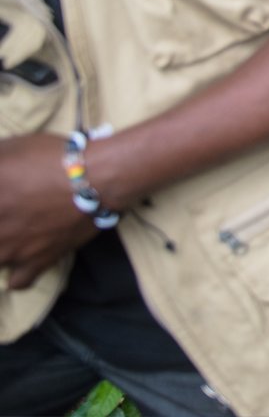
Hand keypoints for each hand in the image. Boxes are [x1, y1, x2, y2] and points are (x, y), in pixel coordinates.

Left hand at [0, 134, 97, 288]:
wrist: (95, 178)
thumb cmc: (50, 158)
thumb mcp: (10, 149)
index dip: (1, 201)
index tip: (6, 197)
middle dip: (3, 222)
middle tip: (11, 212)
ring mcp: (11, 252)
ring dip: (2, 245)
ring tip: (13, 231)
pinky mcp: (37, 262)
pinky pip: (18, 281)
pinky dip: (16, 273)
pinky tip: (19, 258)